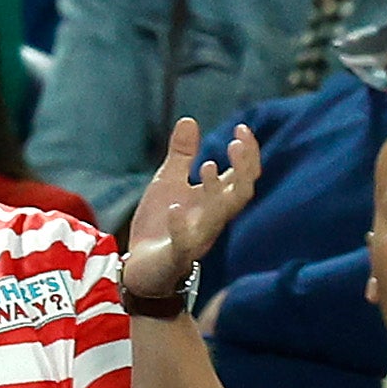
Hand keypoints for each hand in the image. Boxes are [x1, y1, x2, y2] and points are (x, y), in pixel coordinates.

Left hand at [125, 117, 260, 299]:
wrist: (139, 267)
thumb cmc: (160, 225)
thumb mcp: (168, 182)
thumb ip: (181, 155)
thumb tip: (189, 120)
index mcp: (214, 201)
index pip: (242, 177)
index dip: (247, 154)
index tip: (242, 128)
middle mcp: (213, 219)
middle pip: (240, 195)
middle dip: (242, 170)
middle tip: (235, 143)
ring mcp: (197, 238)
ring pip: (218, 217)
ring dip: (215, 192)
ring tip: (206, 166)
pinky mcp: (176, 256)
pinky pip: (184, 245)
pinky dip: (182, 228)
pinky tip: (176, 210)